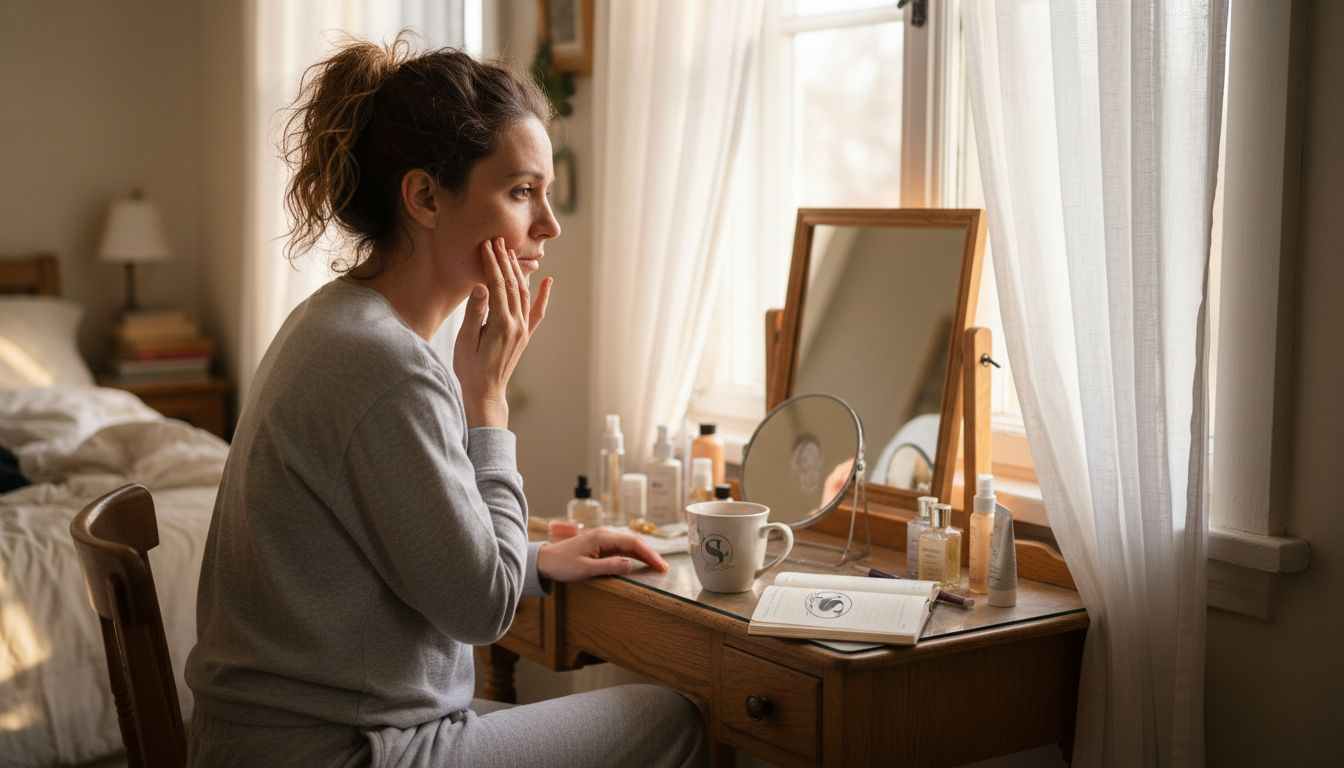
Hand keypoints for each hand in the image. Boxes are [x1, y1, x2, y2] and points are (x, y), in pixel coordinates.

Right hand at [454, 237, 553, 428]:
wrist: (486, 391)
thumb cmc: (470, 367)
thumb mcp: (465, 341)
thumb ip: (475, 313)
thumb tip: (481, 286)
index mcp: (500, 324)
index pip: (497, 285)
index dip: (492, 263)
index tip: (486, 245)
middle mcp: (516, 325)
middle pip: (513, 285)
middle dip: (505, 261)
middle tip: (497, 241)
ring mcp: (523, 330)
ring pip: (524, 294)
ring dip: (518, 271)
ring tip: (510, 252)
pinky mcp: (525, 335)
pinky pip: (537, 312)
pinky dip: (543, 295)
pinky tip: (547, 280)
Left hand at [536, 527, 669, 582]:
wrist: (545, 560)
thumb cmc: (562, 565)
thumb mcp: (586, 569)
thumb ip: (609, 566)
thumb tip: (630, 564)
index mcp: (603, 537)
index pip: (634, 543)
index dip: (649, 554)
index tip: (661, 566)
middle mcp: (606, 534)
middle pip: (634, 541)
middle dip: (650, 554)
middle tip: (663, 568)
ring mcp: (603, 538)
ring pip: (629, 543)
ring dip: (643, 554)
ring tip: (656, 565)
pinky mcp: (600, 544)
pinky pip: (621, 547)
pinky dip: (633, 554)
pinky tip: (639, 561)